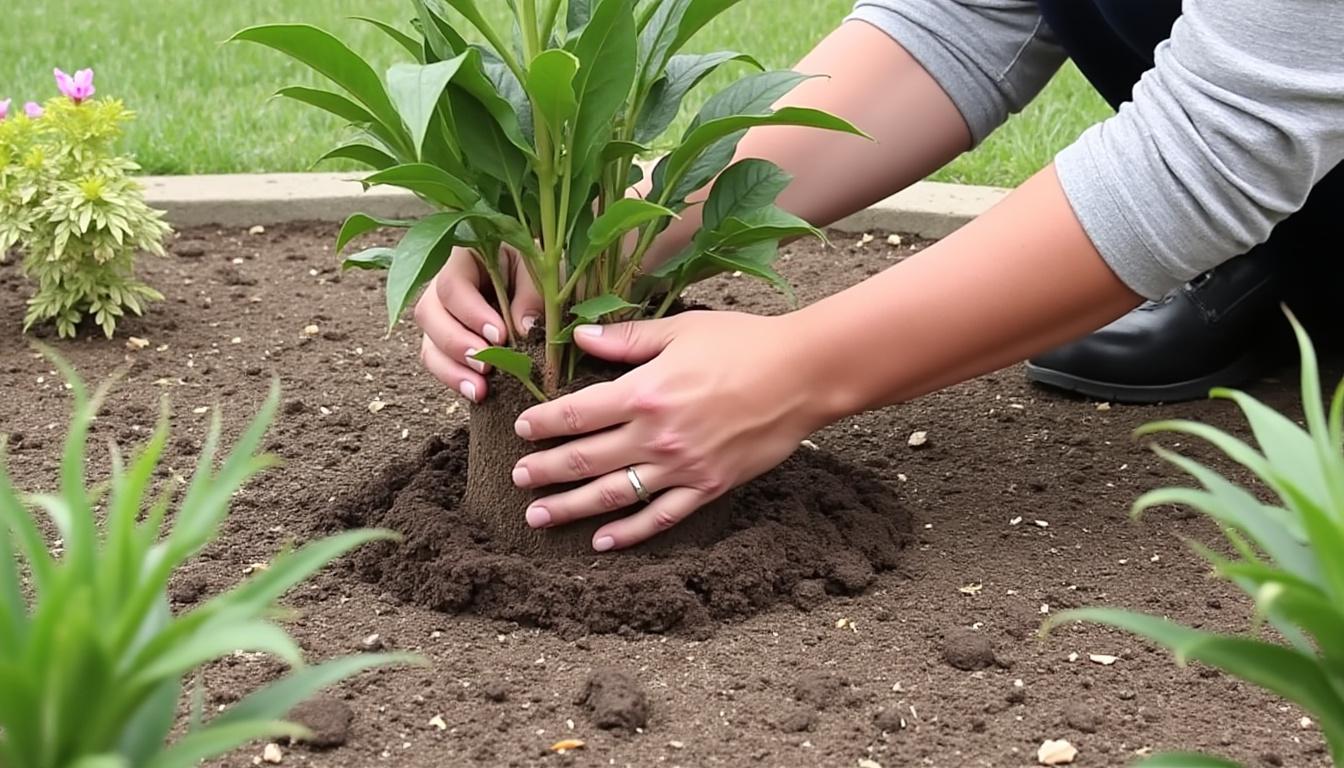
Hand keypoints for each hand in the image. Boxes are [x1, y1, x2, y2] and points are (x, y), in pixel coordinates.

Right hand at [415, 245, 541, 401]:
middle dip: (456, 343)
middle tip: (486, 365)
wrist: (546, 281)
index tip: (500, 336)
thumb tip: (523, 327)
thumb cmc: (545, 270)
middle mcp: (444, 283)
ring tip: (479, 389)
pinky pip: (437, 361)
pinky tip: (476, 392)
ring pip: (428, 342)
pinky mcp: (447, 340)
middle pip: (429, 313)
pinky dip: (454, 378)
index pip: (452, 283)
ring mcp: (442, 314)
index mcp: (466, 256)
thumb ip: (533, 294)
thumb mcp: (545, 272)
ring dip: (451, 369)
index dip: (471, 313)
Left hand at [508, 311, 845, 550]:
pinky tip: (603, 542)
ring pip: (613, 494)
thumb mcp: (680, 329)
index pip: (576, 414)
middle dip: (545, 470)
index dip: (543, 423)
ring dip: (571, 507)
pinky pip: (661, 517)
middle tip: (518, 478)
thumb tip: (580, 336)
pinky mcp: (708, 487)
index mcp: (644, 392)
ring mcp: (682, 467)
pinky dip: (630, 533)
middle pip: (585, 459)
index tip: (521, 430)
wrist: (802, 374)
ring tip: (539, 516)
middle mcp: (656, 435)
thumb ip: (626, 339)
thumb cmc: (742, 342)